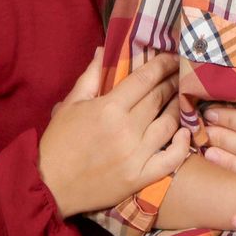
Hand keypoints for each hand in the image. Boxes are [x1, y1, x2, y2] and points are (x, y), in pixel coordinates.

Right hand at [37, 52, 188, 217]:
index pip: (144, 79)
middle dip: (172, 82)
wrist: (51, 185)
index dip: (162, 65)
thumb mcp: (70, 104)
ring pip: (169, 124)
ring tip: (181, 98)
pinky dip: (182, 146)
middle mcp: (126, 129)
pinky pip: (171, 160)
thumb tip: (103, 50)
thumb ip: (90, 76)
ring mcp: (136, 155)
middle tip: (181, 73)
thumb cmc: (58, 142)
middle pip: (159, 98)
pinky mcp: (140, 177)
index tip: (172, 58)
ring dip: (178, 108)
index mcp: (108, 108)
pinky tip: (185, 134)